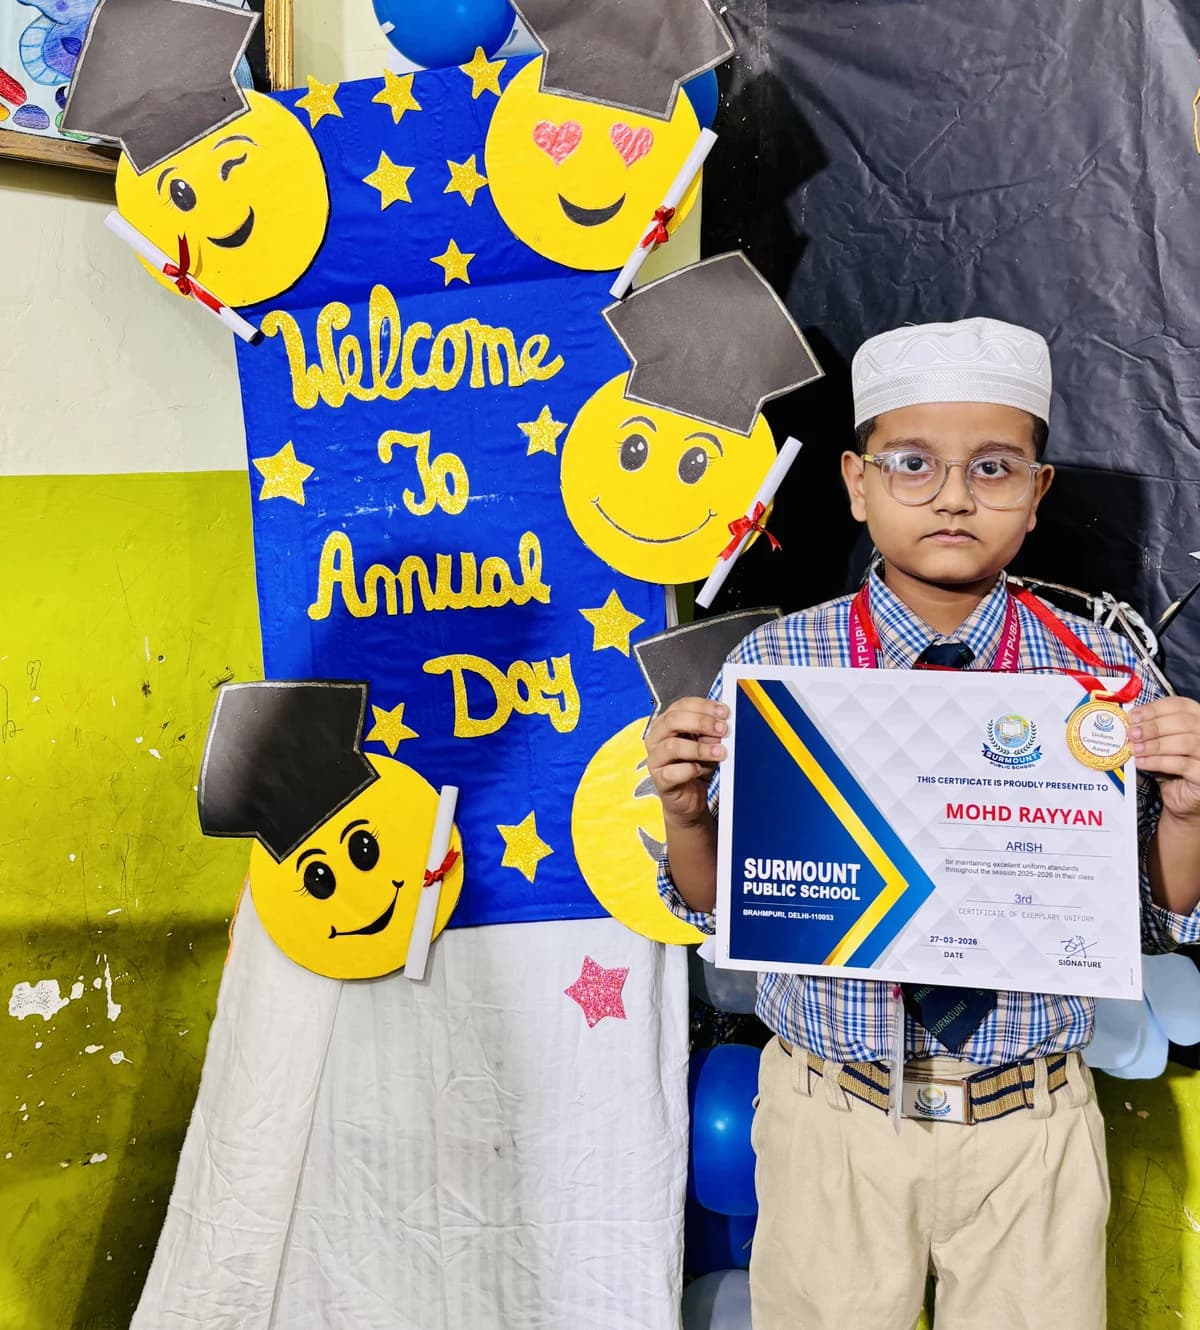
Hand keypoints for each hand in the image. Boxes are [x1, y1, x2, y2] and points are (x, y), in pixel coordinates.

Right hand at [644, 697, 727, 827]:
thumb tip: (721, 726)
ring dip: (700, 748)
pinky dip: (689, 770)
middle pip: (672, 720)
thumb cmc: (696, 767)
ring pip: (672, 746)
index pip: (681, 705)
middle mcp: (657, 738)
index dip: (704, 706)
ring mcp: (655, 760)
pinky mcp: (659, 780)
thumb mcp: (707, 745)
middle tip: (722, 729)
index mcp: (667, 724)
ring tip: (719, 752)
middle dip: (701, 722)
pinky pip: (671, 773)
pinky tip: (700, 770)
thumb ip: (711, 734)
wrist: (690, 799)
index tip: (724, 712)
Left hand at [1129, 697, 1199, 821]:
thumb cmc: (1172, 767)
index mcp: (1199, 720)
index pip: (1181, 705)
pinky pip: (1181, 764)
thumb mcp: (1161, 743)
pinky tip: (1142, 762)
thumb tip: (1130, 722)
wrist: (1183, 799)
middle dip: (1152, 727)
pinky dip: (1157, 762)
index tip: (1133, 716)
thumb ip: (1151, 730)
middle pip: (1183, 722)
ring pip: (1184, 742)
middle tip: (1131, 733)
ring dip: (1154, 745)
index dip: (1155, 708)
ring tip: (1135, 749)